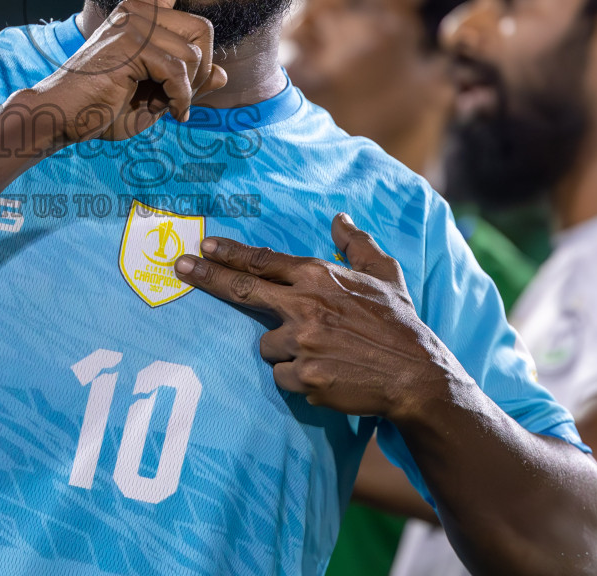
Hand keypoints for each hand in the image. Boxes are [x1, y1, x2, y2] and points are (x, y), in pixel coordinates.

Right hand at [27, 0, 228, 143]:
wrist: (62, 116)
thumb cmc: (104, 107)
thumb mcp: (156, 97)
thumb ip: (188, 83)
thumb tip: (223, 73)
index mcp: (139, 16)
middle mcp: (136, 10)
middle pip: (204, 28)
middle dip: (202, 70)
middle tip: (182, 96)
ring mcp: (132, 22)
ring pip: (194, 55)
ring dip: (188, 89)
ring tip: (167, 105)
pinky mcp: (130, 41)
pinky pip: (179, 71)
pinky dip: (180, 98)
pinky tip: (170, 111)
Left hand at [174, 214, 453, 418]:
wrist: (416, 375)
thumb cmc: (400, 323)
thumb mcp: (384, 274)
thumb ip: (357, 244)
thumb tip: (339, 217)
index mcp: (318, 276)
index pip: (263, 260)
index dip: (230, 252)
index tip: (203, 246)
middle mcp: (304, 304)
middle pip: (242, 288)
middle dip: (207, 276)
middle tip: (180, 267)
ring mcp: (302, 341)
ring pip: (268, 345)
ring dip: (286, 350)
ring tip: (323, 354)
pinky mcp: (303, 377)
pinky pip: (282, 377)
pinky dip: (297, 378)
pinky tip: (326, 375)